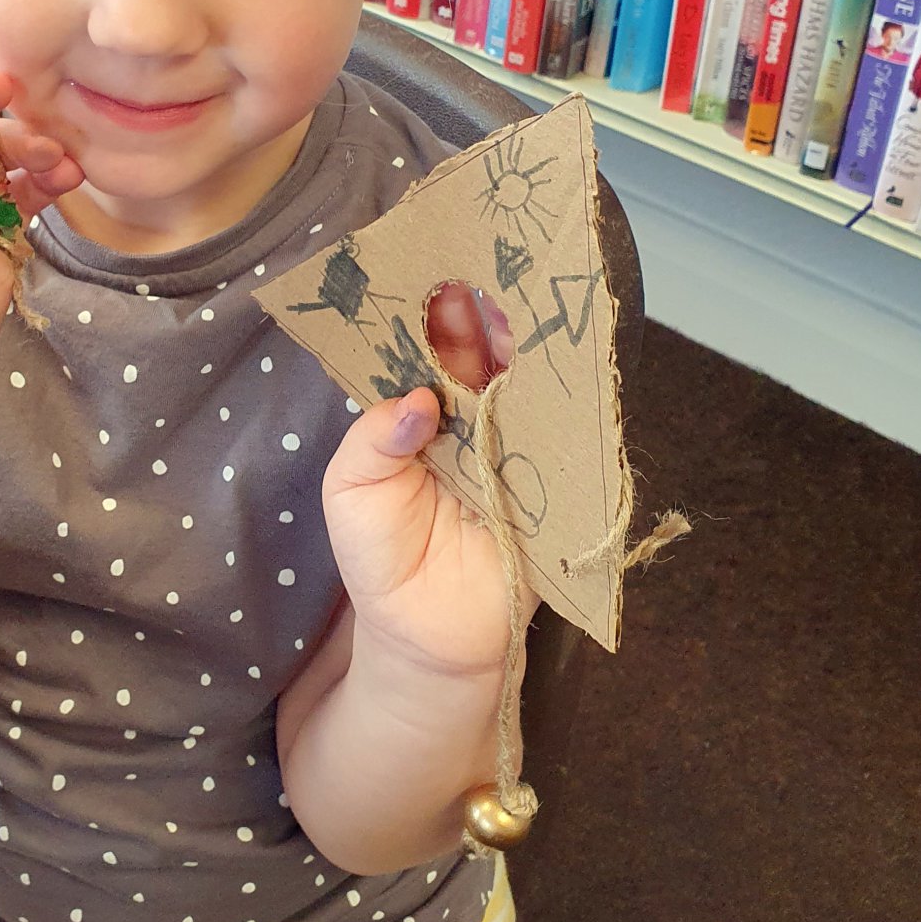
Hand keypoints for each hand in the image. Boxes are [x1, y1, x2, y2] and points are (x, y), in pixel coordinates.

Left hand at [321, 285, 536, 677]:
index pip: (439, 361)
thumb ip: (372, 440)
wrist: (425, 635)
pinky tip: (569, 408)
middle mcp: (475, 428)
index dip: (445, 326)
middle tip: (509, 300)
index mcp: (424, 417)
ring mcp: (518, 458)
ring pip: (532, 407)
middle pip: (494, 373)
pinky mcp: (553, 497)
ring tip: (543, 341)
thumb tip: (419, 398)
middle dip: (500, 341)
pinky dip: (569, 439)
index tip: (456, 286)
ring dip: (538, 381)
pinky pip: (566, 461)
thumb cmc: (379, 555)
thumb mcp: (350, 492)